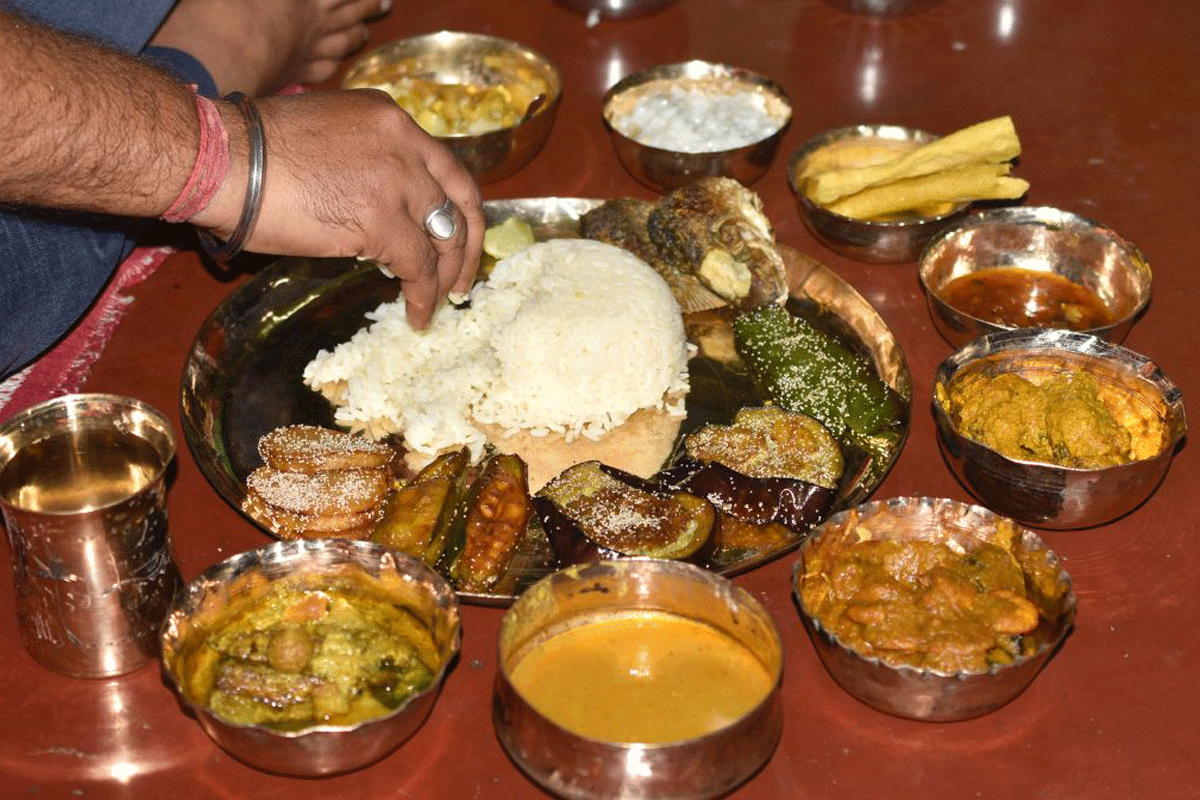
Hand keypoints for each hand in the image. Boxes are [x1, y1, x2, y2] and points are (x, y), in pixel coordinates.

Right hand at [202, 89, 482, 328]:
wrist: (219, 159)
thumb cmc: (248, 150)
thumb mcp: (324, 135)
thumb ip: (362, 160)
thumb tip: (372, 203)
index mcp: (389, 118)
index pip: (444, 165)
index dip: (456, 205)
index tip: (455, 235)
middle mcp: (403, 142)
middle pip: (461, 198)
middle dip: (468, 245)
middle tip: (462, 279)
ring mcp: (396, 180)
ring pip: (445, 237)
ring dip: (445, 278)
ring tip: (438, 304)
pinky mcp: (381, 220)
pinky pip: (417, 267)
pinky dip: (422, 296)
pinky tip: (416, 314)